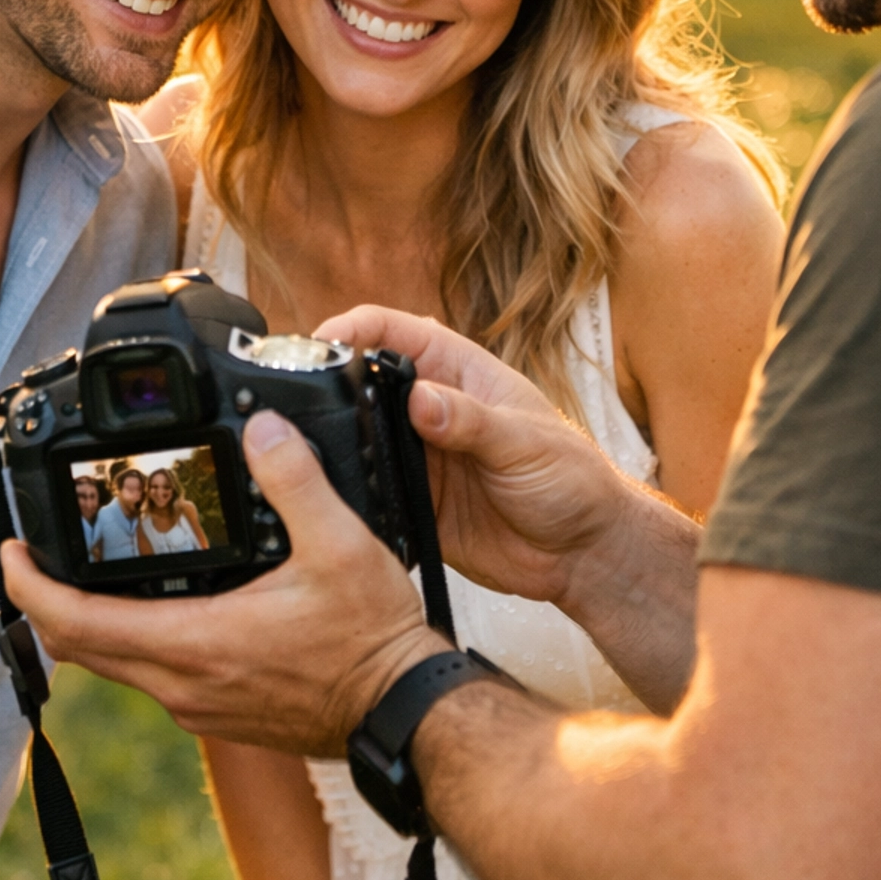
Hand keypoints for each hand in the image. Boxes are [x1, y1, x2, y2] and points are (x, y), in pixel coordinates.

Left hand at [1, 411, 443, 751]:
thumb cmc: (373, 639)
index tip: (9, 551)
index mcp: (196, 643)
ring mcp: (198, 705)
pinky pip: (150, 675)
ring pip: (113, 665)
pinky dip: (129, 639)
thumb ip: (296, 481)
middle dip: (45, 602)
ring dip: (86, 622)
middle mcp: (183, 685)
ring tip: (86, 570)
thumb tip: (264, 428)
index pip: (76, 622)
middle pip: (79, 649)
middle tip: (34, 555)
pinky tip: (155, 605)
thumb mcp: (341, 544)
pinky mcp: (218, 713)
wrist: (402, 711)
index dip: (29, 587)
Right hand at [320, 306, 633, 606]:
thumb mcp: (526, 442)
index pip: (394, 331)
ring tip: (308, 450)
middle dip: (329, 385)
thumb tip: (421, 400)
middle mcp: (431, 409)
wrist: (582, 552)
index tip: (321, 340)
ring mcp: (419, 456)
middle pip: (363, 383)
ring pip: (358, 438)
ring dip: (336, 442)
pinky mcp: (413, 502)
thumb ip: (473, 421)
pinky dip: (350, 494)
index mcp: (459, 372)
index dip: (355, 327)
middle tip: (297, 400)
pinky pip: (368, 492)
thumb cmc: (573, 478)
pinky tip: (336, 499)